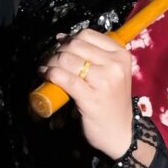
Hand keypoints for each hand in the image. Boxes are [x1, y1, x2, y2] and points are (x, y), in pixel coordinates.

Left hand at [39, 25, 136, 159]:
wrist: (121, 133)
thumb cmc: (112, 101)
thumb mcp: (111, 73)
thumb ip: (92, 55)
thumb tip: (61, 37)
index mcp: (121, 55)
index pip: (87, 34)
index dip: (69, 39)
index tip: (61, 48)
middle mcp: (115, 65)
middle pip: (75, 45)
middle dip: (58, 51)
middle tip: (52, 61)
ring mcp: (104, 81)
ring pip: (67, 60)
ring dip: (51, 62)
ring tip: (48, 69)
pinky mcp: (91, 97)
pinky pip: (64, 78)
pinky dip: (51, 74)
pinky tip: (46, 76)